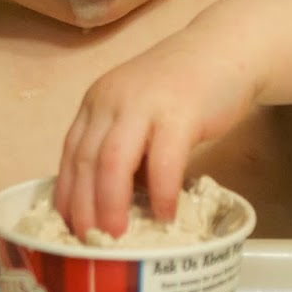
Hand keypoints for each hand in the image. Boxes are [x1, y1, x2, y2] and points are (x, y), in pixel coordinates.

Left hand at [53, 37, 255, 238]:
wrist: (224, 50)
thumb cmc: (182, 88)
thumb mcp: (137, 110)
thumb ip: (122, 145)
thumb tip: (112, 200)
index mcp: (98, 102)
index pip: (71, 153)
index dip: (66, 194)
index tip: (67, 227)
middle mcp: (112, 100)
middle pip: (86, 160)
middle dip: (84, 207)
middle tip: (90, 242)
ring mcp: (144, 104)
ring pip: (112, 162)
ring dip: (112, 204)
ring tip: (119, 235)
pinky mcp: (180, 112)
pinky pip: (163, 161)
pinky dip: (160, 192)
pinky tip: (165, 214)